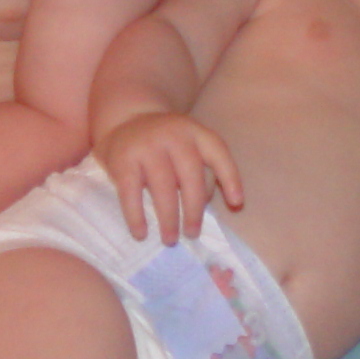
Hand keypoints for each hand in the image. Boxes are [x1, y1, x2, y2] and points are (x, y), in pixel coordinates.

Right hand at [96, 111, 241, 240]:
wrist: (125, 119)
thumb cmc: (165, 143)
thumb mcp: (188, 143)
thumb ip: (204, 168)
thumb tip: (222, 207)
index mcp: (195, 133)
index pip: (218, 153)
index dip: (230, 178)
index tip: (236, 204)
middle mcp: (173, 136)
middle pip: (190, 176)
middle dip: (194, 209)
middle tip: (193, 234)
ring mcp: (147, 147)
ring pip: (163, 187)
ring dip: (168, 218)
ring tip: (170, 239)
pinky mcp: (123, 161)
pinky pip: (131, 193)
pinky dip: (136, 216)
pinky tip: (141, 233)